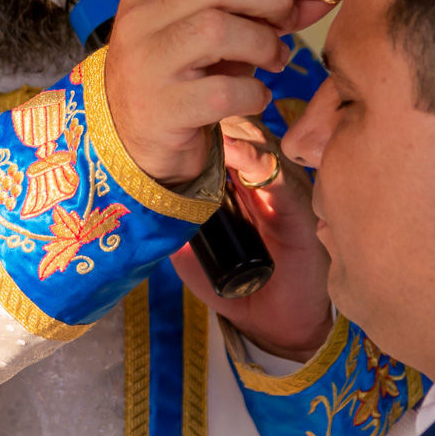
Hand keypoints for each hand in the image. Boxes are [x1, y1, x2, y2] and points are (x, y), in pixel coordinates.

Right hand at [104, 0, 342, 185]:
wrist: (138, 137)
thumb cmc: (189, 72)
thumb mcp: (224, 28)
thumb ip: (269, 3)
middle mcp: (139, 16)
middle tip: (291, 24)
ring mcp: (144, 63)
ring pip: (217, 29)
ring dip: (264, 45)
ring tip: (275, 60)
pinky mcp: (159, 109)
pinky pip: (222, 91)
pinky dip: (253, 93)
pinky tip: (256, 96)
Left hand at [172, 118, 333, 362]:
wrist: (277, 326)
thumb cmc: (239, 291)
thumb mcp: (194, 258)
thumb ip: (174, 230)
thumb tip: (138, 210)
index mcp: (238, 186)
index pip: (220, 141)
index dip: (199, 127)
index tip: (172, 118)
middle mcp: (261, 180)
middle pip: (240, 131)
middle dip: (215, 117)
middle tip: (189, 110)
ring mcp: (281, 189)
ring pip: (259, 143)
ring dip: (232, 132)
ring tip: (206, 124)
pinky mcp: (296, 206)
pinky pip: (277, 174)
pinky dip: (256, 160)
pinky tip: (235, 153)